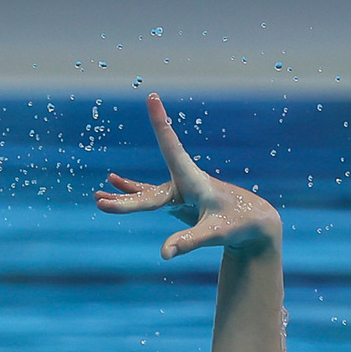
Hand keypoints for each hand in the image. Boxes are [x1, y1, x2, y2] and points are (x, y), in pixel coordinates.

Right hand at [93, 93, 280, 258]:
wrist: (251, 222)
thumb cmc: (237, 223)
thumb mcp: (215, 234)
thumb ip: (190, 242)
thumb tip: (164, 254)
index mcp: (193, 180)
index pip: (172, 148)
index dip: (160, 124)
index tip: (153, 97)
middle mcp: (182, 181)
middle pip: (148, 193)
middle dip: (126, 199)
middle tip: (101, 203)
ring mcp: (177, 190)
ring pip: (145, 195)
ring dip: (123, 198)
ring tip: (98, 197)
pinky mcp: (176, 199)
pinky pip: (148, 196)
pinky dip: (131, 193)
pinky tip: (112, 188)